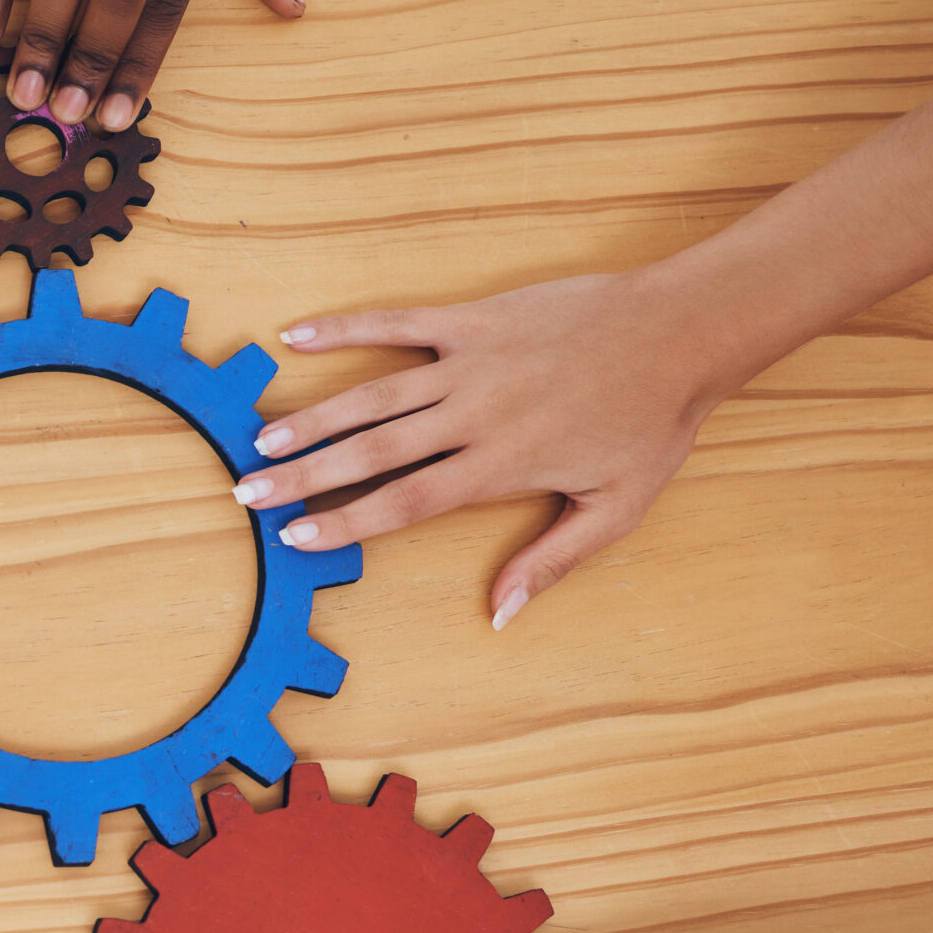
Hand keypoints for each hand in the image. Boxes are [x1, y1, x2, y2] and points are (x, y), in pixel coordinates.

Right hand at [239, 271, 745, 627]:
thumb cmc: (653, 423)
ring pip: (374, 396)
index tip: (296, 537)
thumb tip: (502, 614)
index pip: (405, 502)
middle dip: (304, 475)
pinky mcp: (475, 318)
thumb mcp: (615, 508)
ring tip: (262, 438)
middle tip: (249, 492)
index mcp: (500, 466)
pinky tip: (296, 336)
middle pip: (371, 453)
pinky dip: (345, 327)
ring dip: (313, 417)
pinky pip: (399, 322)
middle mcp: (473, 415)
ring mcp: (470, 362)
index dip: (346, 521)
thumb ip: (552, 560)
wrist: (683, 332)